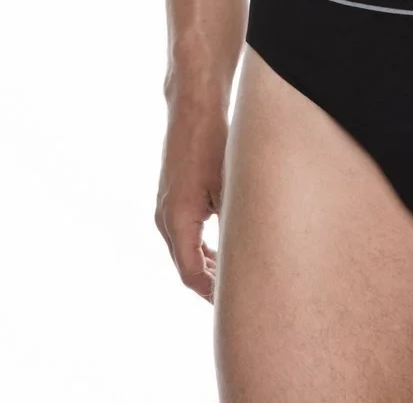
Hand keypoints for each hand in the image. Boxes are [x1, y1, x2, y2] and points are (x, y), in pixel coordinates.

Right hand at [154, 107, 227, 302]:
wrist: (193, 108)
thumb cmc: (214, 142)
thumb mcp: (230, 186)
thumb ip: (233, 224)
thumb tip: (247, 257)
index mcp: (179, 220)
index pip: (191, 273)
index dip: (211, 293)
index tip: (232, 304)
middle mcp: (165, 218)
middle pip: (186, 266)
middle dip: (211, 283)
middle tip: (238, 296)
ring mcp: (165, 207)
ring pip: (184, 251)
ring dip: (206, 265)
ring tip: (233, 276)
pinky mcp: (170, 197)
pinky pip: (183, 234)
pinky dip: (200, 247)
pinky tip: (221, 249)